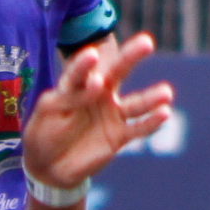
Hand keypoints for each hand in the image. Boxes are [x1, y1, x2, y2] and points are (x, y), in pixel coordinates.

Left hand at [22, 33, 173, 192]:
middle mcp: (99, 95)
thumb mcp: (48, 113)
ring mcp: (111, 114)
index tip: (91, 55)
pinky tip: (164, 113)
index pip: (81, 71)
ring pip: (135, 103)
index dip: (85, 64)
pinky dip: (151, 122)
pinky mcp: (119, 135)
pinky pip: (138, 128)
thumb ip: (69, 97)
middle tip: (146, 42)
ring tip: (166, 93)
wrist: (48, 167)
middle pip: (117, 73)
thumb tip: (98, 83)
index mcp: (76, 86)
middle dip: (130, 58)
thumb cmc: (44, 134)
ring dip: (151, 98)